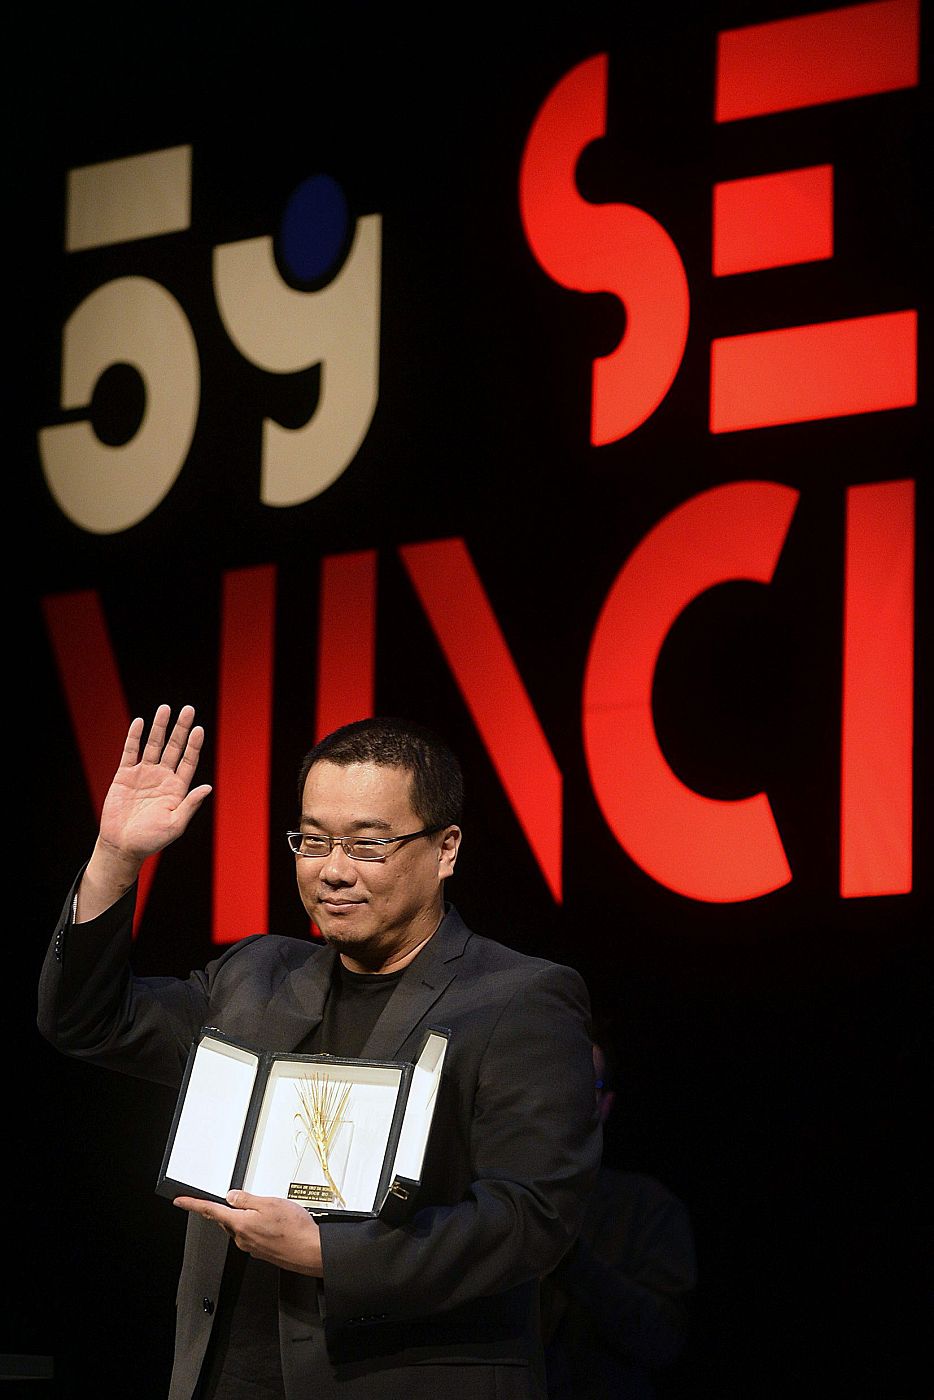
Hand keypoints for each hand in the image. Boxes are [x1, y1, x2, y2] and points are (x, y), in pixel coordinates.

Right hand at [77, 704, 211, 920]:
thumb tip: (209, 787)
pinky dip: (134, 737)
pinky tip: (140, 722)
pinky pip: (130, 752)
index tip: (199, 729)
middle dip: (180, 728)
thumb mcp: (175, 824)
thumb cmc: (151, 839)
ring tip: (165, 708)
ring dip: (159, 727)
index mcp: (177, 788)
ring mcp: (144, 774)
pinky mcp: (125, 775)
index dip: (194, 745)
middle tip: (188, 709)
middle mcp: (162, 777)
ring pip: (154, 745)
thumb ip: (190, 804)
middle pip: (174, 747)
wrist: (122, 845)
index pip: (189, 761)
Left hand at [174, 1190, 323, 1275]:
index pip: (211, 1211)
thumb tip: (231, 1196)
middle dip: (233, 1208)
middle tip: (250, 1200)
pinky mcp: (261, 1252)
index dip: (193, 1205)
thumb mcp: (270, 1203)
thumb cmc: (294, 1229)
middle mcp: (242, 1238)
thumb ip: (247, 1199)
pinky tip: (275, 1224)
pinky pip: (253, 1235)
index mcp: (240, 1224)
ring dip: (250, 1218)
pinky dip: (259, 1227)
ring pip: (242, 1227)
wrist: (310, 1251)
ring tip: (272, 1211)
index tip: (180, 1201)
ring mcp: (251, 1247)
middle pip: (227, 1219)